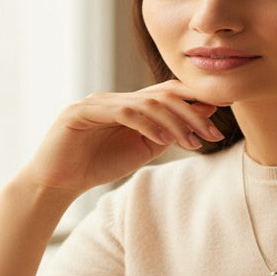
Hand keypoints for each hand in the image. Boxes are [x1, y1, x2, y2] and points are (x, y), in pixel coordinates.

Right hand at [19, 80, 224, 194]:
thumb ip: (166, 133)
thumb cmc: (97, 166)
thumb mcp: (142, 150)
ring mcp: (98, 101)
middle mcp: (115, 97)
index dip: (195, 102)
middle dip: (191, 113)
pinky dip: (147, 124)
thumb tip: (200, 117)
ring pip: (146, 102)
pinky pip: (124, 112)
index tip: (219, 121)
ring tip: (193, 141)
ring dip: (175, 122)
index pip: (167, 94)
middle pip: (162, 94)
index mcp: (129, 104)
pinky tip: (163, 139)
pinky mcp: (82, 111)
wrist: (57, 182)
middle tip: (213, 133)